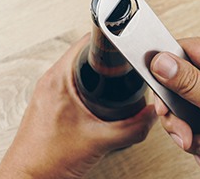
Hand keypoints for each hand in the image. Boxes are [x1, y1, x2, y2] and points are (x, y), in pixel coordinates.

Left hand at [0, 34, 156, 178]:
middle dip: (110, 57)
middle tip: (128, 63)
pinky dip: (90, 85)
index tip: (127, 42)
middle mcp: (51, 82)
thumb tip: (152, 115)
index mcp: (59, 80)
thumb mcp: (101, 141)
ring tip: (117, 78)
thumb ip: (133, 127)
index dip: (111, 39)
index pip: (88, 41)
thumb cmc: (47, 160)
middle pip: (86, 54)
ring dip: (99, 71)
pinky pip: (74, 84)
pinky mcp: (50, 104)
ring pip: (80, 69)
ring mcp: (49, 93)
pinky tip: (101, 98)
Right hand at [150, 38, 199, 177]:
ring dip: (187, 129)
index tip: (160, 93)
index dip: (166, 70)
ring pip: (184, 104)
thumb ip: (188, 82)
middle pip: (179, 81)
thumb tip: (161, 61)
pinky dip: (196, 137)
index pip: (183, 50)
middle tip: (181, 130)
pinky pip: (194, 118)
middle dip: (177, 112)